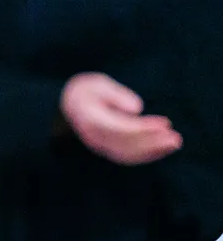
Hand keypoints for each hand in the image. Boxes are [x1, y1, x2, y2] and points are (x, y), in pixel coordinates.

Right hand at [60, 73, 181, 165]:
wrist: (64, 108)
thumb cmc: (83, 93)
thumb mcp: (94, 84)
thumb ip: (114, 93)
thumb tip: (137, 108)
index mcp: (90, 120)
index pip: (120, 129)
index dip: (143, 129)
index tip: (165, 124)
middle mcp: (94, 138)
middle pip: (126, 145)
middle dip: (152, 143)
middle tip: (175, 139)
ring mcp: (100, 146)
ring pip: (128, 154)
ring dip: (153, 151)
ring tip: (174, 143)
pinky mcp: (108, 149)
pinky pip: (128, 156)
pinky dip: (147, 153)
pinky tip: (164, 147)